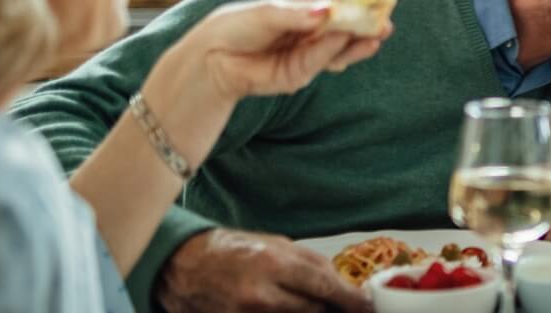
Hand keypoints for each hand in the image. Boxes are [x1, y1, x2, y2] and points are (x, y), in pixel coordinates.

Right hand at [155, 229, 371, 312]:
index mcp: (272, 263)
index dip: (352, 300)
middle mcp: (259, 294)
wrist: (182, 267)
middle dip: (331, 309)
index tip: (367, 306)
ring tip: (303, 302)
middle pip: (315, 312)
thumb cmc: (233, 251)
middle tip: (340, 306)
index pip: (325, 286)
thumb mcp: (276, 245)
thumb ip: (313, 265)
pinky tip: (285, 309)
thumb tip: (346, 287)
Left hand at [174, 0, 389, 100]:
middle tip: (385, 20)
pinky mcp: (300, 74)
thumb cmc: (236, 26)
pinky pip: (322, 62)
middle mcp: (309, 31)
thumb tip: (327, 11)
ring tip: (378, 34)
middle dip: (365, 24)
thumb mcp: (267, 12)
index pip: (333, 2)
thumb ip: (297, 14)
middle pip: (343, 26)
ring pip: (339, 47)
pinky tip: (351, 42)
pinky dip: (336, 52)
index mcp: (302, 9)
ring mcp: (306, 53)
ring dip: (359, 42)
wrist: (211, 59)